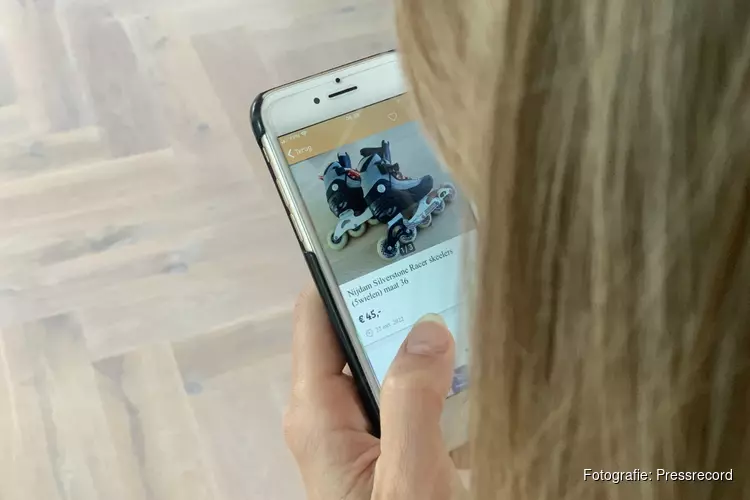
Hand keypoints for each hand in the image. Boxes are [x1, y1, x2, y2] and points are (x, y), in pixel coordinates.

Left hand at [284, 285, 465, 499]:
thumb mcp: (408, 475)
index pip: (316, 315)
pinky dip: (440, 382)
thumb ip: (414, 402)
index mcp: (318, 414)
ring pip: (391, 365)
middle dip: (400, 306)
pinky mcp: (388, 446)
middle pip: (359, 335)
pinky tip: (478, 372)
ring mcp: (360, 430)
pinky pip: (410, 395)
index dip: (345, 273)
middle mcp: (331, 415)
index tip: (391, 246)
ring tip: (473, 316)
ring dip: (428, 347)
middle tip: (452, 277)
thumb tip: (428, 328)